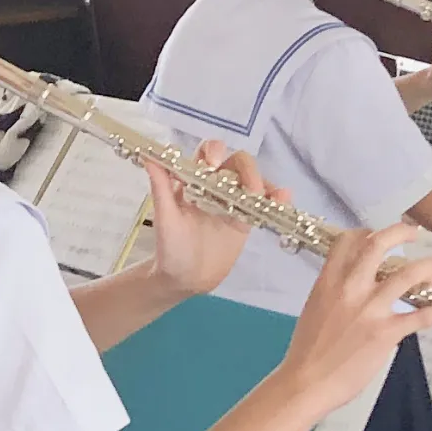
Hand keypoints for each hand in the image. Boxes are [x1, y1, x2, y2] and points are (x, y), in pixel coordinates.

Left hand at [144, 142, 276, 294]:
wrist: (185, 278)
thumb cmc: (171, 247)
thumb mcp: (165, 219)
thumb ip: (161, 188)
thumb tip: (148, 157)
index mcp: (193, 180)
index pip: (206, 154)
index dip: (213, 151)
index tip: (213, 163)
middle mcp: (214, 185)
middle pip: (236, 162)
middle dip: (245, 169)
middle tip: (247, 188)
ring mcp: (232, 201)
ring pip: (253, 180)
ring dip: (262, 182)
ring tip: (263, 197)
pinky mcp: (246, 218)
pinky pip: (264, 203)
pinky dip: (276, 198)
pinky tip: (283, 199)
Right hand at [261, 224, 431, 419]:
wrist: (306, 381)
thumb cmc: (306, 351)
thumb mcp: (314, 309)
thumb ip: (333, 292)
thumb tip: (353, 287)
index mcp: (328, 281)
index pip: (347, 242)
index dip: (365, 233)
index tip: (375, 236)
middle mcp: (350, 288)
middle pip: (378, 245)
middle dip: (400, 233)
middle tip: (414, 233)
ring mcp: (370, 309)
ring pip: (408, 274)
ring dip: (429, 267)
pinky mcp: (386, 332)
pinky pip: (423, 316)